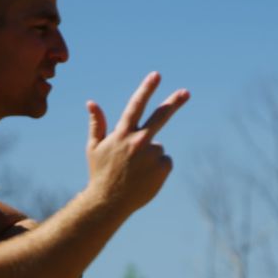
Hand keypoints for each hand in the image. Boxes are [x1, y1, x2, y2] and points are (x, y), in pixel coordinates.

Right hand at [86, 72, 188, 214]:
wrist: (109, 202)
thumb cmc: (100, 173)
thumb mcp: (94, 148)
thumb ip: (96, 124)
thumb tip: (91, 102)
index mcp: (122, 134)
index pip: (136, 106)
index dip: (146, 89)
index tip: (156, 75)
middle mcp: (138, 141)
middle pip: (161, 117)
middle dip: (174, 102)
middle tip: (186, 92)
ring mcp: (152, 155)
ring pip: (158, 147)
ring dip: (150, 155)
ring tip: (135, 170)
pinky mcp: (163, 168)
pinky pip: (165, 161)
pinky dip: (158, 167)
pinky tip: (145, 177)